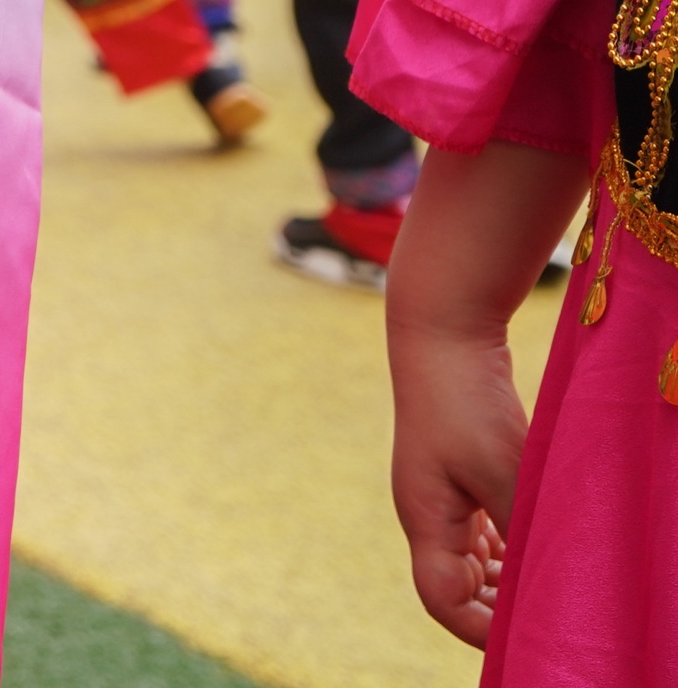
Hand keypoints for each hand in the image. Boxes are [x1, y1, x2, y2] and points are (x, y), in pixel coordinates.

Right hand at [390, 319, 521, 643]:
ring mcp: (443, 497)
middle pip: (457, 588)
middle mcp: (429, 516)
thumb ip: (521, 528)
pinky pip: (483, 535)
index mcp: (425, 520)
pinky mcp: (461, 479)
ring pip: (473, 563)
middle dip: (498, 611)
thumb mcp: (504, 471)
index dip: (480, 630)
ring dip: (508, 582)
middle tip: (548, 616)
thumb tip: (547, 579)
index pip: (442, 599)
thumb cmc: (466, 403)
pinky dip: (510, 552)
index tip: (527, 636)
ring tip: (550, 586)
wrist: (443, 338)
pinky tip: (538, 549)